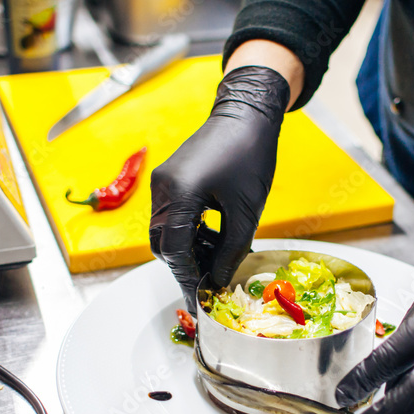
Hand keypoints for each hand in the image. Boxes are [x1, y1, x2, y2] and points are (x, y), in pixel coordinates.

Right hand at [150, 66, 290, 311]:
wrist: (247, 114)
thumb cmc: (251, 156)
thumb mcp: (247, 211)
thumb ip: (230, 251)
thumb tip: (217, 281)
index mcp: (179, 193)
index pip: (174, 250)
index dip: (187, 278)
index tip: (200, 299)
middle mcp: (162, 188)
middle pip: (162, 243)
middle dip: (184, 266)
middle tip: (208, 284)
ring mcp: (162, 181)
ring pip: (165, 230)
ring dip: (187, 249)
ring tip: (216, 260)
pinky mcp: (169, 177)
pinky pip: (171, 214)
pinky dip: (188, 231)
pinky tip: (212, 238)